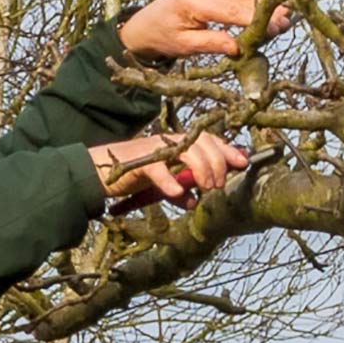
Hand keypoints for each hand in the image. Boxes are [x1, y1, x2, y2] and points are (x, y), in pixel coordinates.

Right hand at [89, 133, 248, 208]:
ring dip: (202, 170)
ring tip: (206, 188)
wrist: (99, 172)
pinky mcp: (140, 162)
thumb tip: (194, 202)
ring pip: (188, 152)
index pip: (210, 141)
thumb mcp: (163, 183)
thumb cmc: (135, 175)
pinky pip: (159, 170)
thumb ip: (180, 189)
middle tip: (218, 185)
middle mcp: (171, 143)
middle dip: (218, 163)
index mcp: (180, 144)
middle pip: (204, 144)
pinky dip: (171, 182)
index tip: (244, 162)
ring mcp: (156, 151)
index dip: (229, 150)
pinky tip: (179, 194)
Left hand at [118, 0, 290, 59]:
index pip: (234, 10)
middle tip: (287, 22)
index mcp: (193, 0)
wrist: (144, 24)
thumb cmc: (163, 37)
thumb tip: (239, 48)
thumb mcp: (184, 47)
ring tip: (281, 17)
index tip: (279, 28)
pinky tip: (264, 7)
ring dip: (263, 1)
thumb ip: (212, 44)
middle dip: (267, 9)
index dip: (259, 19)